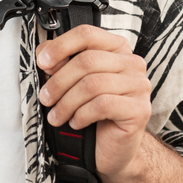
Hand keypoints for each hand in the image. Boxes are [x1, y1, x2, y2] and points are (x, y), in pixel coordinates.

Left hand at [35, 24, 150, 182]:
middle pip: (87, 60)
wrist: (112, 149)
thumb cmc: (93, 113)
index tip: (42, 62)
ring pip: (92, 84)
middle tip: (44, 98)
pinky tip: (75, 122)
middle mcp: (132, 63)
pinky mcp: (140, 109)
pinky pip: (102, 105)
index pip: (87, 34)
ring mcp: (139, 85)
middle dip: (59, 81)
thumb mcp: (73, 83)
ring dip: (66, 102)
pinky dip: (82, 114)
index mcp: (117, 48)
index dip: (61, 45)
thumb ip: (61, 63)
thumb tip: (44, 55)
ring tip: (55, 116)